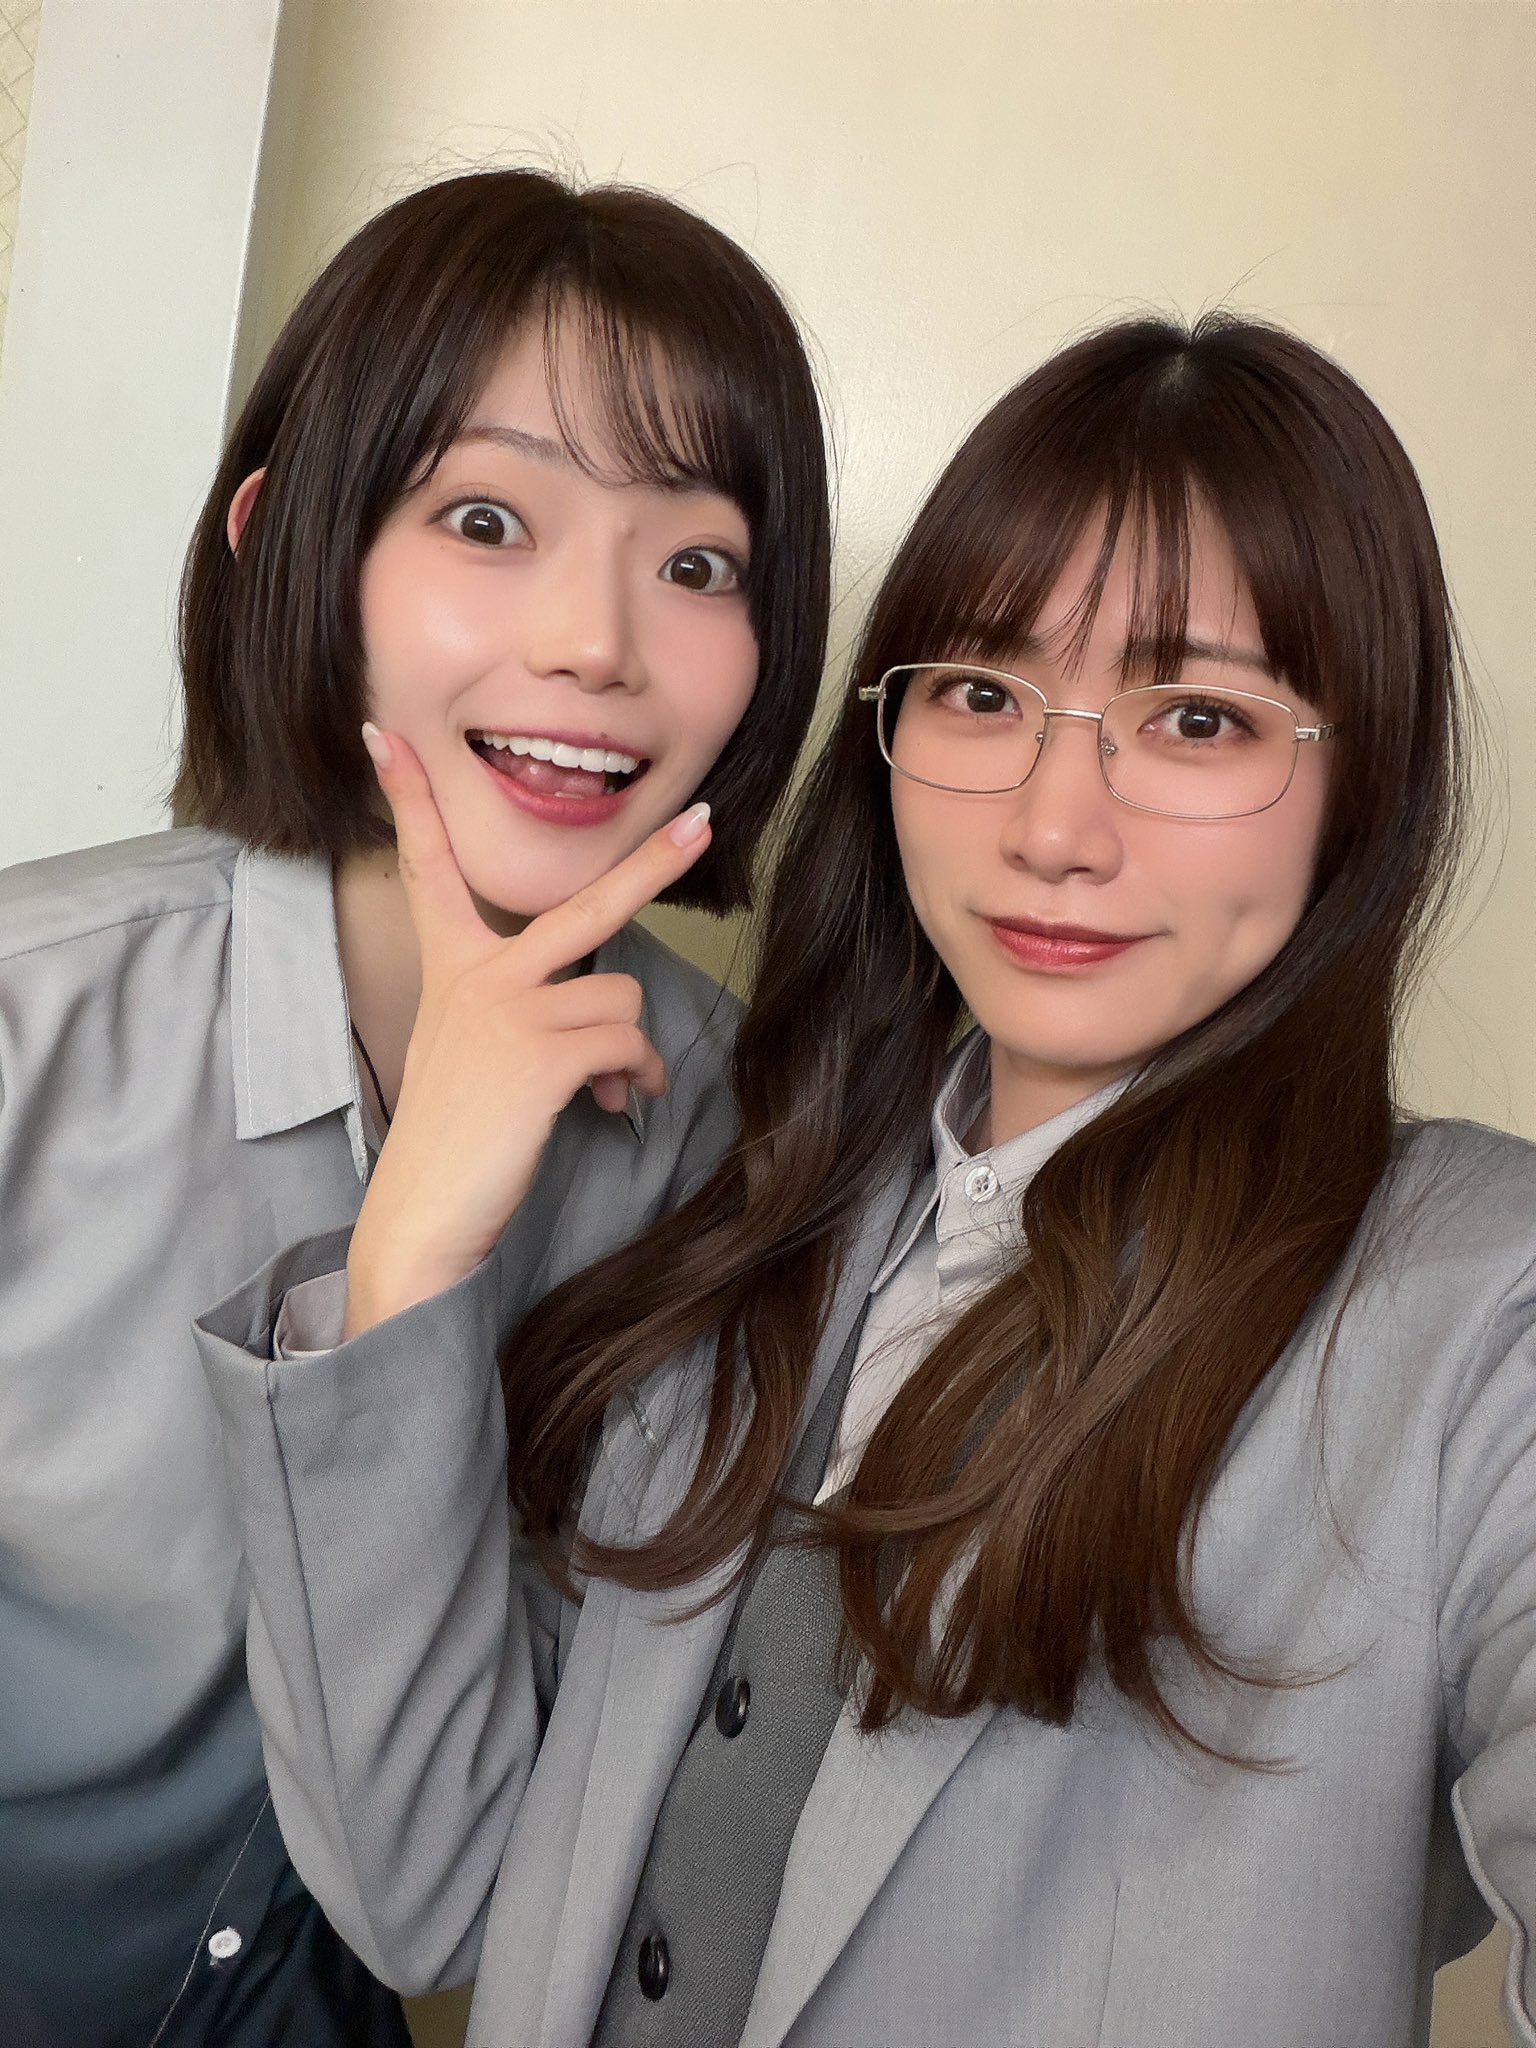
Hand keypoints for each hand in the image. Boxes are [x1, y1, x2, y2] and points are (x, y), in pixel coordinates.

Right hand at [342, 724, 711, 1335]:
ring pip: (620, 996)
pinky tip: (616, 1107)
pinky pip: (626, 1043)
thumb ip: (530, 1016)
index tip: (383, 736)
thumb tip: (619, 1039)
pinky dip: (635, 1078)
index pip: (427, 867)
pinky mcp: (539, 1052)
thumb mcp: (473, 1053)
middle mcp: (476, 974)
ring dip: (631, 1049)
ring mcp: (508, 1008)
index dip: (410, 799)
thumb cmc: (454, 1139)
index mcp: (450, 966)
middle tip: (703, 821)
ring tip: (611, 1089)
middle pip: (582, 901)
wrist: (424, 1215)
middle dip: (653, 863)